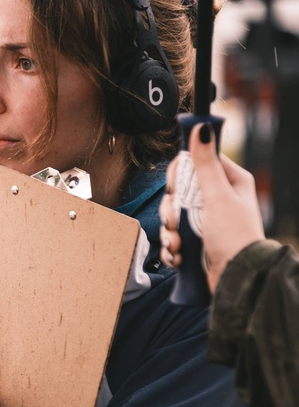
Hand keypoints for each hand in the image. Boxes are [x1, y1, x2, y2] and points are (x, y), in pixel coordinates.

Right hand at [159, 123, 265, 291]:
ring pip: (171, 217)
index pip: (195, 164)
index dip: (179, 176)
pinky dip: (172, 249)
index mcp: (229, 182)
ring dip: (169, 233)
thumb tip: (201, 127)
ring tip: (179, 245)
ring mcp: (205, 222)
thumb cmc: (234, 237)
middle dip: (170, 211)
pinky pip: (172, 238)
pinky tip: (180, 256)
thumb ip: (204, 164)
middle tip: (175, 222)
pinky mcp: (196, 242)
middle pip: (177, 193)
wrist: (236, 279)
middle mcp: (217, 200)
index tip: (176, 188)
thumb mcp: (217, 196)